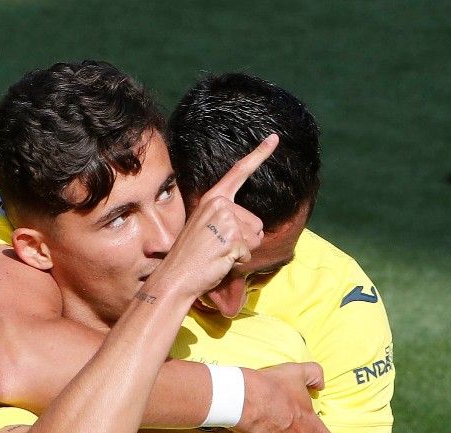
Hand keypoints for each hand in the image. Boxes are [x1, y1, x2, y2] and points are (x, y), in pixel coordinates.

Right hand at [146, 134, 278, 298]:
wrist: (176, 276)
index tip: (274, 138)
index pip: (239, 172)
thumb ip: (228, 220)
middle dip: (245, 241)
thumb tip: (258, 230)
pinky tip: (220, 261)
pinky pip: (249, 253)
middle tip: (218, 248)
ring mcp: (226, 220)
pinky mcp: (232, 238)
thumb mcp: (208, 228)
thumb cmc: (192, 256)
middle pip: (257, 223)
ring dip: (242, 251)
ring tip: (218, 254)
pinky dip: (238, 262)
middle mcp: (220, 204)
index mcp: (213, 198)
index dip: (259, 154)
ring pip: (257, 238)